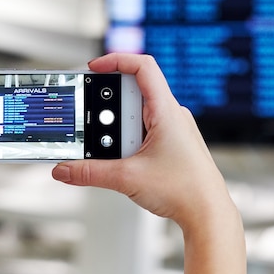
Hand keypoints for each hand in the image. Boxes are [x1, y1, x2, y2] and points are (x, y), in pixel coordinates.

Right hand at [51, 53, 233, 230]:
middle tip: (96, 128)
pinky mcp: (170, 144)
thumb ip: (90, 173)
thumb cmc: (186, 190)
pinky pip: (143, 132)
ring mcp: (172, 129)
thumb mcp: (127, 179)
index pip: (143, 67)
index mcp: (166, 111)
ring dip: (119, 132)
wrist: (208, 213)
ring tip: (117, 154)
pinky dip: (128, 142)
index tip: (94, 68)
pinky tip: (125, 161)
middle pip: (132, 94)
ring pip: (136, 116)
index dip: (116, 60)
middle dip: (110, 110)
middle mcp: (171, 115)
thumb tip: (65, 169)